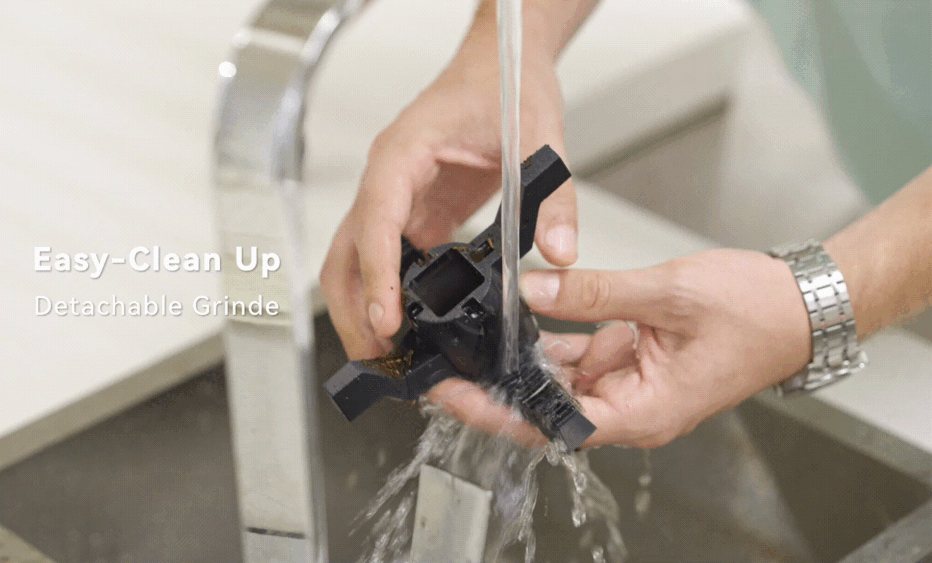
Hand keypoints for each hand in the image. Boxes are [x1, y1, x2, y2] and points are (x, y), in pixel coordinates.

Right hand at [320, 45, 577, 359]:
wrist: (502, 63)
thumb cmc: (505, 83)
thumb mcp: (539, 138)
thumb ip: (552, 198)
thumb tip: (560, 253)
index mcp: (404, 153)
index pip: (376, 218)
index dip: (377, 273)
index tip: (386, 318)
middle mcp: (388, 178)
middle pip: (347, 250)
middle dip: (354, 306)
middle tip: (379, 355)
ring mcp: (396, 198)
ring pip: (357, 260)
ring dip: (363, 306)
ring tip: (388, 354)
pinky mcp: (413, 214)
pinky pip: (389, 260)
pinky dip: (390, 296)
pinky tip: (411, 327)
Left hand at [428, 249, 812, 447]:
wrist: (801, 304)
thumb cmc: (756, 313)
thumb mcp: (666, 294)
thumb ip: (594, 293)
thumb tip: (534, 289)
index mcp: (643, 413)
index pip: (551, 424)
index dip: (497, 410)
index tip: (454, 393)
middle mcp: (632, 409)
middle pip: (546, 407)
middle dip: (497, 384)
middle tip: (447, 360)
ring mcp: (631, 386)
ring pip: (560, 380)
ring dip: (523, 359)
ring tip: (475, 335)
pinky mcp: (634, 363)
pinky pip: (582, 356)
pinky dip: (556, 338)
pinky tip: (525, 316)